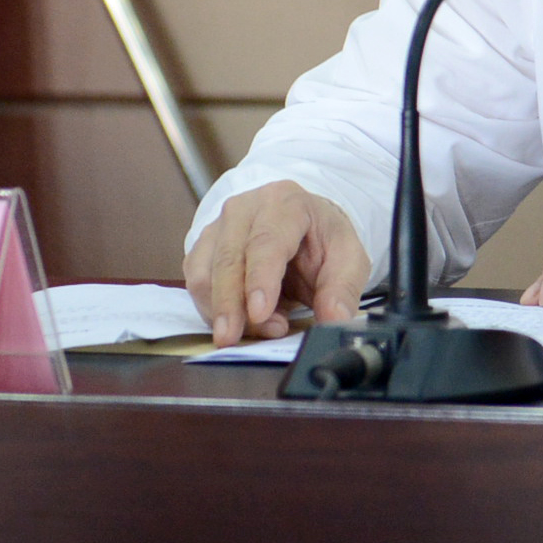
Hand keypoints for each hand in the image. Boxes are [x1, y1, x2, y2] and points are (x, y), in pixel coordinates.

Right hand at [184, 181, 368, 345]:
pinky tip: (240, 322)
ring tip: (257, 330)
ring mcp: (218, 226)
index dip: (260, 279)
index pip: (266, 241)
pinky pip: (195, 283)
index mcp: (285, 202)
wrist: (302, 227)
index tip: (259, 313)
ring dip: (222, 310)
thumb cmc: (322, 240)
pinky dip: (211, 309)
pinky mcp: (203, 247)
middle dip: (230, 304)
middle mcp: (244, 208)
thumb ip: (342, 289)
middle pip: (228, 259)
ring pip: (203, 273)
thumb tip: (334, 320)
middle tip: (234, 339)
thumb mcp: (348, 259)